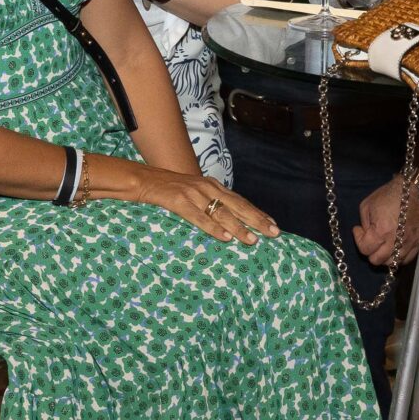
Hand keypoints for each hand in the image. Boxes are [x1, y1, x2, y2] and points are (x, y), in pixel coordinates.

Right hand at [133, 166, 272, 244]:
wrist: (144, 179)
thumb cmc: (170, 190)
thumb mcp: (195, 193)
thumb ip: (211, 203)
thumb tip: (229, 222)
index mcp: (213, 186)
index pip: (241, 201)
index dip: (258, 213)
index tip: (274, 225)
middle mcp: (207, 188)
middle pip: (238, 206)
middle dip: (257, 220)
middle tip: (274, 233)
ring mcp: (194, 194)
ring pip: (221, 213)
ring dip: (238, 227)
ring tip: (252, 239)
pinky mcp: (179, 202)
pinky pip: (199, 217)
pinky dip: (213, 227)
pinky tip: (225, 237)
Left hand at [353, 171, 418, 263]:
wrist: (410, 190)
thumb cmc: (387, 195)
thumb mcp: (367, 206)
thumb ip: (364, 225)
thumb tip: (364, 235)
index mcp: (382, 231)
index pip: (365, 249)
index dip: (358, 240)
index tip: (358, 230)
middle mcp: (396, 241)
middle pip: (378, 260)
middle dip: (370, 251)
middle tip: (370, 240)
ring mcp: (409, 244)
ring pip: (392, 262)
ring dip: (384, 256)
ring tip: (382, 244)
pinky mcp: (418, 243)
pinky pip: (406, 259)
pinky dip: (398, 256)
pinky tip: (394, 246)